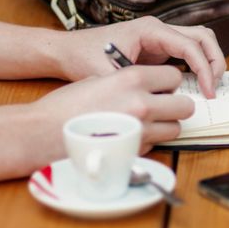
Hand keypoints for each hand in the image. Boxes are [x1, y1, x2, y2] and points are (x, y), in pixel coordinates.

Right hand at [31, 65, 193, 154]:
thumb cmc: (66, 105)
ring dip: (165, 125)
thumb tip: (149, 86)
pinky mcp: (135, 151)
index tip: (162, 86)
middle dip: (176, 105)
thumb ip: (128, 81)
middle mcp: (142, 103)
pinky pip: (156, 144)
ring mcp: (141, 130)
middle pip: (185, 105)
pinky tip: (130, 136)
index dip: (169, 82)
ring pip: (175, 128)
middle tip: (163, 106)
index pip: (175, 76)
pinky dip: (149, 141)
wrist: (43, 132)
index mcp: (132, 78)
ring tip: (146, 123)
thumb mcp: (99, 79)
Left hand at [55, 17, 225, 97]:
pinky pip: (188, 52)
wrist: (67, 50)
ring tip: (209, 86)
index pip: (190, 45)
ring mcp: (160, 37)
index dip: (204, 69)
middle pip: (203, 37)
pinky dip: (198, 66)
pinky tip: (195, 86)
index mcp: (150, 29)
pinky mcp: (158, 48)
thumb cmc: (83, 57)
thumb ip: (134, 87)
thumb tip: (160, 102)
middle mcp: (159, 29)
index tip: (207, 92)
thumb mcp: (108, 75)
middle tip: (214, 88)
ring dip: (209, 61)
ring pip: (199, 41)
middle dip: (215, 61)